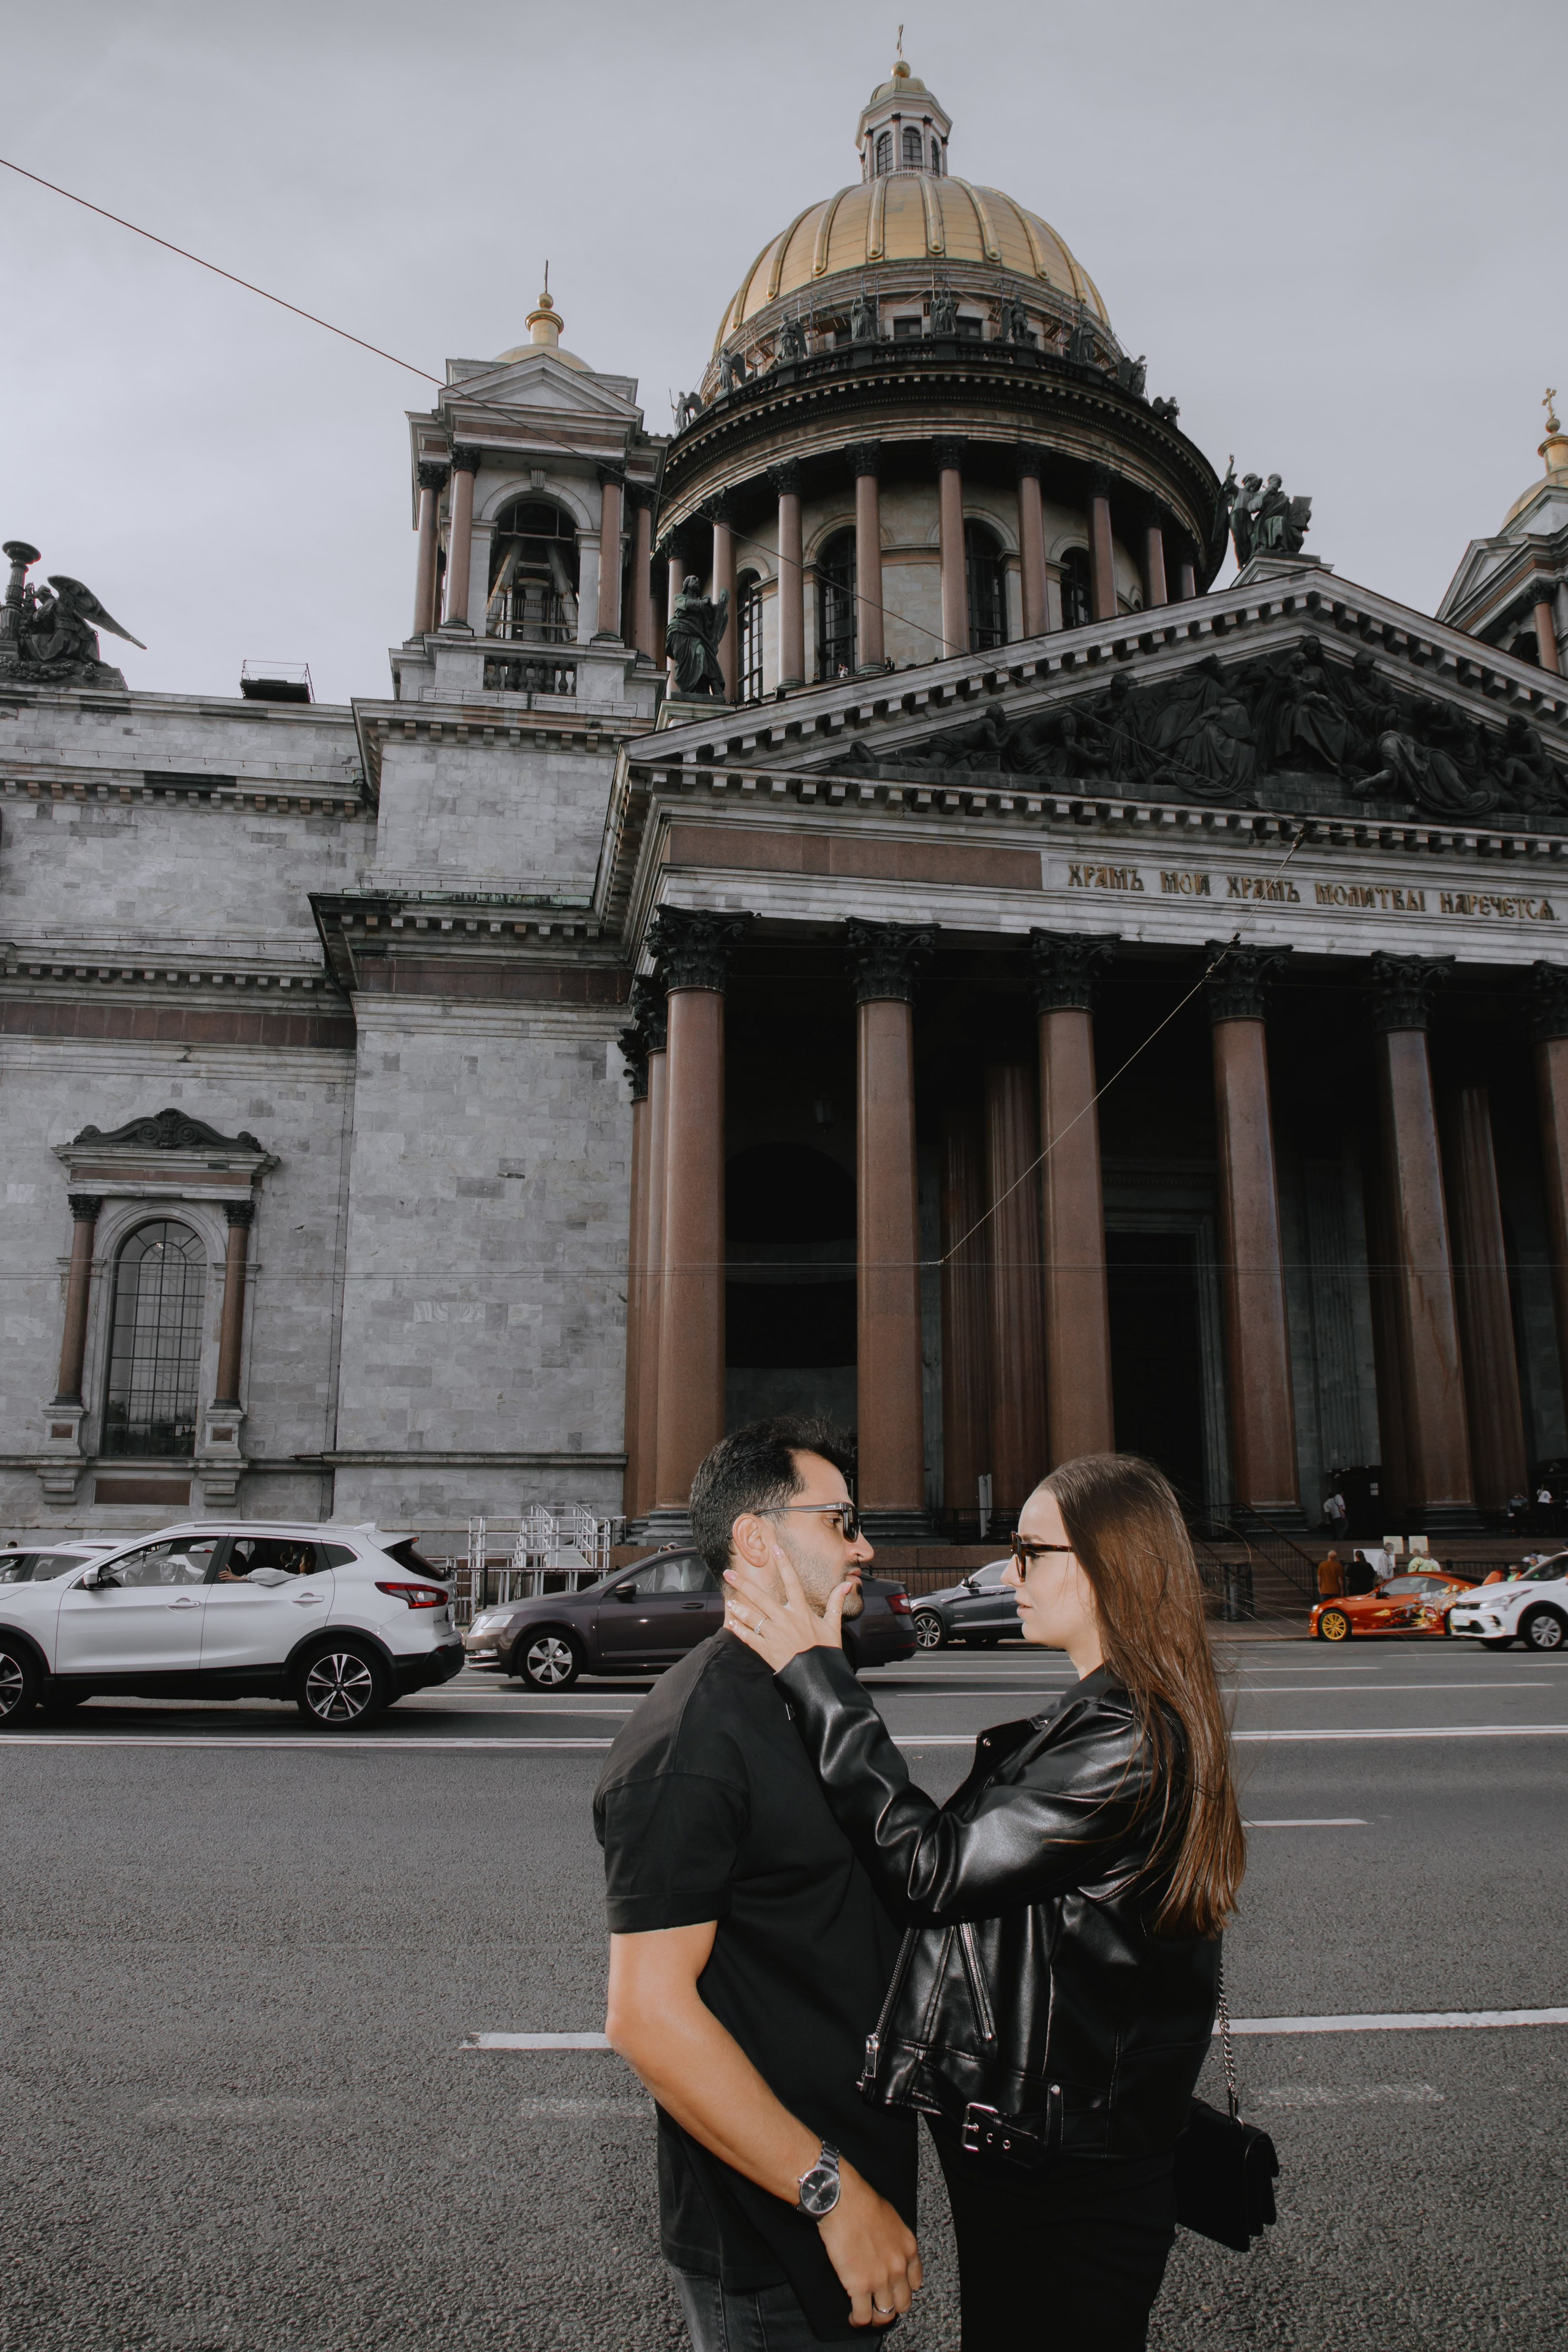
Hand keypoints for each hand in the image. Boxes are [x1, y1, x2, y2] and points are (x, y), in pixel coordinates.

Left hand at [723, 1548, 849, 1671]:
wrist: (819, 1678)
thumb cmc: (826, 1651)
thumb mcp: (833, 1625)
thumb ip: (836, 1603)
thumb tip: (846, 1584)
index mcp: (801, 1612)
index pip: (792, 1582)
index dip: (784, 1564)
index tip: (775, 1549)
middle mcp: (786, 1620)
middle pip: (761, 1597)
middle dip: (743, 1584)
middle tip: (729, 1573)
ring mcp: (775, 1635)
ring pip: (752, 1618)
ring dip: (739, 1609)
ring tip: (729, 1601)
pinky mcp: (767, 1650)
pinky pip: (750, 1638)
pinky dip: (740, 1631)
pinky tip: (731, 1624)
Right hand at [817, 2161, 921, 2328]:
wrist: (844, 2202)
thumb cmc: (862, 2202)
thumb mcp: (890, 2218)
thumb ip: (893, 2239)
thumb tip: (885, 2246)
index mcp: (908, 2248)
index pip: (915, 2282)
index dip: (904, 2289)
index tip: (895, 2290)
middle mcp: (899, 2268)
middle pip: (903, 2303)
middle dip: (893, 2307)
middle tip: (880, 2305)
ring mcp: (881, 2280)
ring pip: (886, 2315)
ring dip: (876, 2318)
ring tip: (866, 2315)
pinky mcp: (860, 2287)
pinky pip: (864, 2316)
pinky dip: (859, 2321)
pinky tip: (853, 2317)